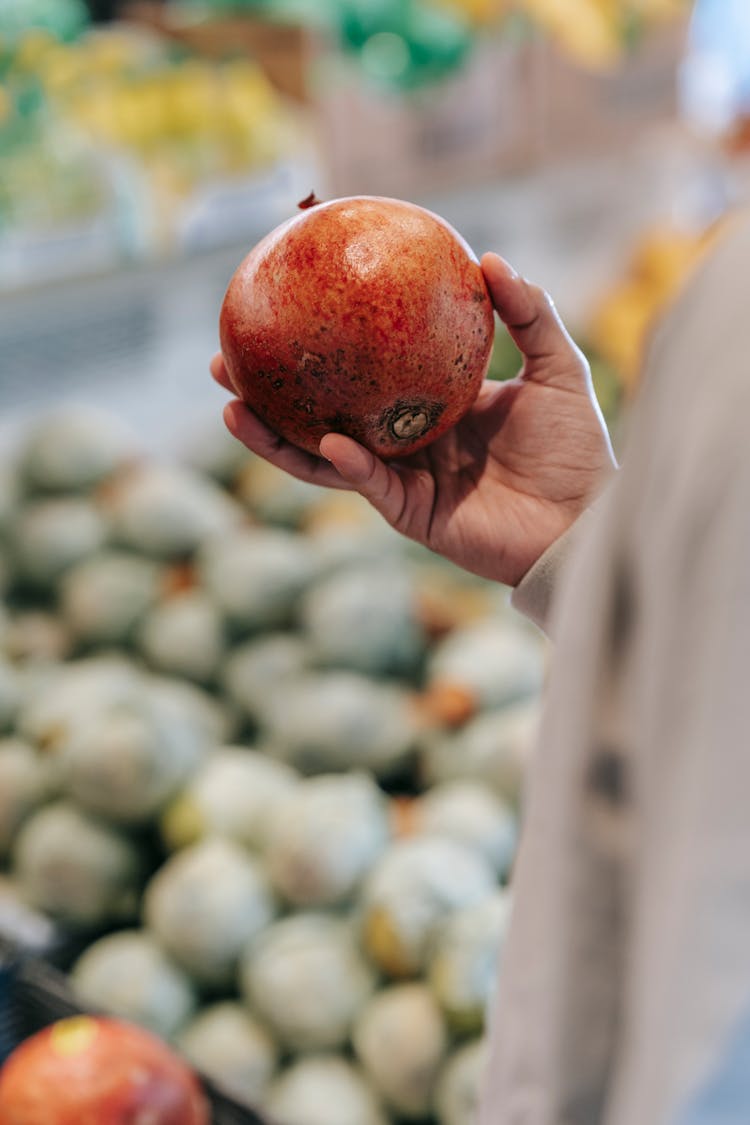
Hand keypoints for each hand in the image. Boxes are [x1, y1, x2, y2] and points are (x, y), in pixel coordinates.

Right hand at [211, 253, 616, 586]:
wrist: (586, 518)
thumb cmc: (575, 447)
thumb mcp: (557, 367)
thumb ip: (528, 313)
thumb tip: (486, 257)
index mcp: (428, 404)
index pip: (362, 370)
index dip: (322, 344)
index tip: (282, 304)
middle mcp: (403, 440)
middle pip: (320, 412)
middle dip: (269, 392)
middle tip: (224, 358)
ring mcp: (400, 478)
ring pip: (322, 458)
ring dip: (275, 438)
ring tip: (232, 406)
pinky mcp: (408, 513)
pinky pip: (368, 484)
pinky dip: (346, 464)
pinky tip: (324, 441)